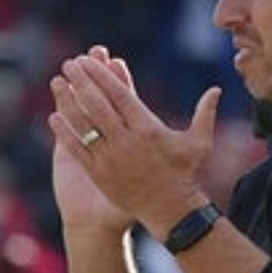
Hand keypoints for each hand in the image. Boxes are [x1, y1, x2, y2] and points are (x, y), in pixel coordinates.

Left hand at [48, 45, 220, 239]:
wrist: (171, 211)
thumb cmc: (186, 175)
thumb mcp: (199, 144)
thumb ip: (205, 114)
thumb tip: (216, 90)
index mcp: (149, 129)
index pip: (120, 95)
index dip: (103, 75)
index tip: (90, 60)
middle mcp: (128, 141)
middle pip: (99, 104)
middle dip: (82, 80)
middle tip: (70, 63)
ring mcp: (111, 158)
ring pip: (84, 124)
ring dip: (68, 101)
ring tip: (56, 82)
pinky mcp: (100, 174)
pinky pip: (78, 149)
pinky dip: (65, 133)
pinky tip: (55, 117)